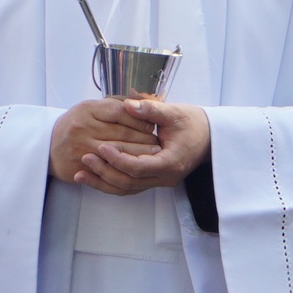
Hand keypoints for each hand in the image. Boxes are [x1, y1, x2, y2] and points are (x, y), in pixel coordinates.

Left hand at [51, 98, 209, 195]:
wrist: (211, 136)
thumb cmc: (194, 123)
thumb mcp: (175, 112)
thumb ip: (150, 110)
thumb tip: (127, 104)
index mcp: (171, 162)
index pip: (139, 167)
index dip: (118, 159)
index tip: (101, 146)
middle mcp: (165, 177)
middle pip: (129, 183)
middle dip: (104, 172)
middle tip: (85, 158)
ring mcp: (160, 181)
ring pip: (127, 189)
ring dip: (103, 182)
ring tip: (81, 172)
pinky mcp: (155, 179)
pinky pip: (130, 187)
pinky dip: (111, 182)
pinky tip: (94, 176)